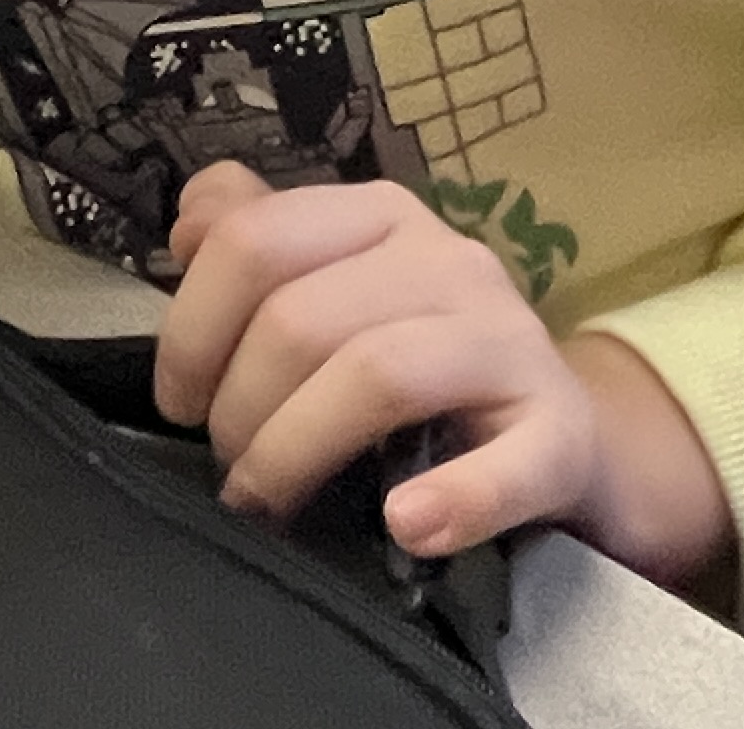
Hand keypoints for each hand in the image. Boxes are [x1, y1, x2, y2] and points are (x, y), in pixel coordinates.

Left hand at [156, 168, 730, 581]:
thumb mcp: (340, 287)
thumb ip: (257, 240)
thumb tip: (187, 228)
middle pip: (301, 318)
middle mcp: (449, 259)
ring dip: (297, 452)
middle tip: (230, 472)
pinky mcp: (564, 433)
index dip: (191, 327)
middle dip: (238, 409)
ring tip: (270, 503)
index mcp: (379, 217)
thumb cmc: (423, 362)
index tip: (179, 402)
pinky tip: (407, 525)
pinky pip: (510, 465)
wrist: (562, 432)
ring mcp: (513, 341)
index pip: (253, 240)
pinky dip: (454, 499)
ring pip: (376, 374)